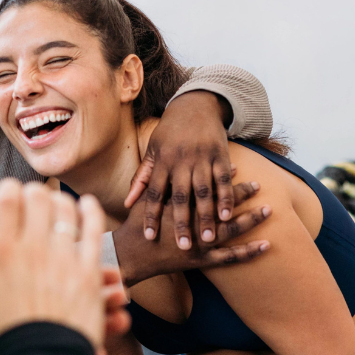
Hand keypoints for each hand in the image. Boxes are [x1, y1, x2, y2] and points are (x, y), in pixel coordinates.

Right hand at [0, 180, 120, 354]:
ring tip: (54, 202)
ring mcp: (64, 260)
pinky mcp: (88, 275)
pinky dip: (90, 212)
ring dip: (59, 199)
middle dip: (32, 191)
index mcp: (1, 251)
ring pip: (66, 210)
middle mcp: (34, 249)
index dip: (7, 187)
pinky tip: (86, 206)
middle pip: (38, 197)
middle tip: (29, 197)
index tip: (6, 191)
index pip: (8, 195)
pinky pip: (93, 231)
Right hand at [114, 179, 271, 285]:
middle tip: (259, 185)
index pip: (208, 188)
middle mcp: (194, 223)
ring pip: (231, 230)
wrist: (132, 254)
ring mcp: (200, 244)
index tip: (238, 168)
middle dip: (241, 195)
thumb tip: (170, 167)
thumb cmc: (138, 225)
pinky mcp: (203, 261)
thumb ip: (160, 184)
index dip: (223, 178)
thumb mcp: (146, 199)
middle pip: (223, 206)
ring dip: (251, 220)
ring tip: (268, 210)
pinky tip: (266, 245)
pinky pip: (231, 257)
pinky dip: (249, 252)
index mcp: (181, 205)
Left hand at [124, 90, 233, 248]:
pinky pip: (224, 180)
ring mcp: (202, 158)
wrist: (195, 106)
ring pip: (204, 191)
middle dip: (182, 222)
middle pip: (181, 196)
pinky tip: (227, 216)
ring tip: (208, 240)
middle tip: (182, 247)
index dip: (151, 215)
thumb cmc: (169, 134)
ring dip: (206, 216)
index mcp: (162, 161)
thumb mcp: (153, 152)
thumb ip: (142, 179)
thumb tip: (127, 203)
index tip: (149, 237)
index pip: (154, 193)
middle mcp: (181, 161)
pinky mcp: (220, 156)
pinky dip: (226, 198)